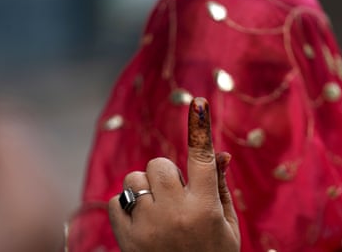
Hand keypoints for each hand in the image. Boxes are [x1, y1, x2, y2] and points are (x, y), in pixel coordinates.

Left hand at [108, 97, 239, 251]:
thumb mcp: (227, 225)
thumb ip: (219, 187)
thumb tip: (220, 154)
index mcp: (204, 208)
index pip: (202, 159)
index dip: (201, 128)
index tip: (198, 103)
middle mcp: (175, 213)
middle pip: (158, 164)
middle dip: (165, 173)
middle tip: (174, 193)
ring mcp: (147, 226)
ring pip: (134, 179)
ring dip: (145, 188)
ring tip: (156, 209)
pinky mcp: (125, 238)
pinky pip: (115, 200)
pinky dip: (126, 206)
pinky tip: (140, 222)